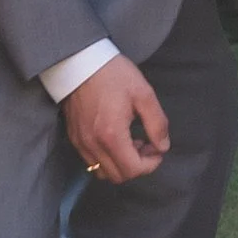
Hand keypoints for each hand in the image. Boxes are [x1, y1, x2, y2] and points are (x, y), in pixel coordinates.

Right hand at [62, 55, 169, 184]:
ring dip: (121, 164)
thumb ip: (157, 123)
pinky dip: (107, 158)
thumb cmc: (114, 75)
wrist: (81, 61)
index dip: (151, 164)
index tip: (158, 149)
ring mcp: (81, 143)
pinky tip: (116, 139)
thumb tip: (163, 146)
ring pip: (103, 172)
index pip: (133, 169)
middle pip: (118, 176)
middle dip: (137, 166)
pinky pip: (91, 161)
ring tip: (132, 143)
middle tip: (147, 145)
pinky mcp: (74, 137)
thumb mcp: (144, 94)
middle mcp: (93, 145)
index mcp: (112, 135)